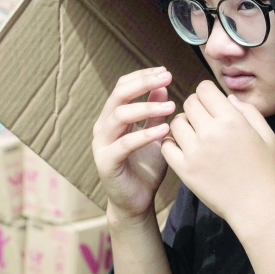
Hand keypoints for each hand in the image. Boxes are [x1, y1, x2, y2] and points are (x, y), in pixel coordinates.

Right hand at [92, 68, 175, 221]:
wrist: (137, 202)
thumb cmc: (146, 167)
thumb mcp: (155, 134)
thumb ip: (155, 113)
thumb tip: (162, 86)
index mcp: (113, 117)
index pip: (123, 86)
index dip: (143, 76)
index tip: (165, 71)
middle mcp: (104, 127)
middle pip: (119, 95)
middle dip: (143, 83)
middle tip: (167, 77)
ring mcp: (102, 144)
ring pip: (119, 116)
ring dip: (147, 107)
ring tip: (171, 106)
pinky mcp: (106, 162)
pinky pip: (125, 144)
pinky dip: (145, 134)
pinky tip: (165, 130)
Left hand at [162, 81, 274, 234]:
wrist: (256, 206)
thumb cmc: (265, 169)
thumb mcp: (267, 135)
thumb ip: (249, 111)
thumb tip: (228, 98)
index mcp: (232, 120)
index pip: (204, 89)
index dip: (207, 92)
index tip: (211, 102)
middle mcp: (210, 132)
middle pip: (189, 103)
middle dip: (196, 107)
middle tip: (203, 118)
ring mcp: (195, 151)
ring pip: (176, 122)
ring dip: (184, 124)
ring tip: (194, 133)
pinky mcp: (184, 170)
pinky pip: (166, 146)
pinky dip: (172, 143)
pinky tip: (184, 147)